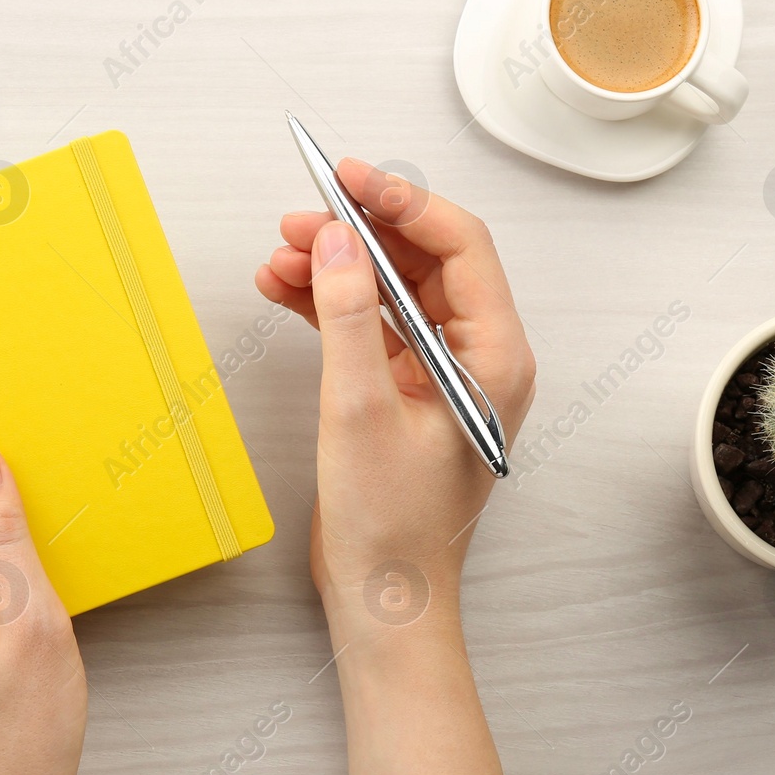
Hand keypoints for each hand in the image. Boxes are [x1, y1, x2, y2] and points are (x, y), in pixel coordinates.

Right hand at [257, 164, 549, 774]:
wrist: (384, 594)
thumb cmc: (391, 524)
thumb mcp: (360, 410)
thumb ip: (346, 317)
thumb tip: (334, 241)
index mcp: (494, 357)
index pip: (461, 247)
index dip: (403, 204)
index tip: (347, 180)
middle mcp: (476, 357)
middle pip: (423, 261)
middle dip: (359, 234)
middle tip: (301, 217)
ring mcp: (440, 372)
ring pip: (391, 290)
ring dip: (336, 268)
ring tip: (280, 256)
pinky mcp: (404, 390)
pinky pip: (370, 325)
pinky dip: (328, 305)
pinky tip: (284, 291)